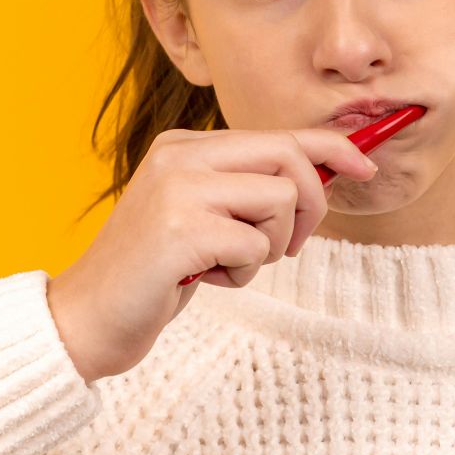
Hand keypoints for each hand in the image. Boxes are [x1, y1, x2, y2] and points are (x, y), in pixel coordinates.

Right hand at [44, 127, 378, 383]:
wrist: (87, 319)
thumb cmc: (156, 273)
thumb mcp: (205, 217)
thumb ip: (249, 189)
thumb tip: (326, 172)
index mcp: (185, 145)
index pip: (277, 134)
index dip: (331, 147)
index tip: (366, 166)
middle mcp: (180, 156)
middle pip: (288, 157)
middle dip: (309, 205)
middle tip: (288, 246)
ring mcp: (178, 189)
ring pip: (279, 199)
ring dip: (268, 246)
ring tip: (225, 264)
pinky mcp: (181, 229)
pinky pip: (254, 244)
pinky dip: (242, 273)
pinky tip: (204, 280)